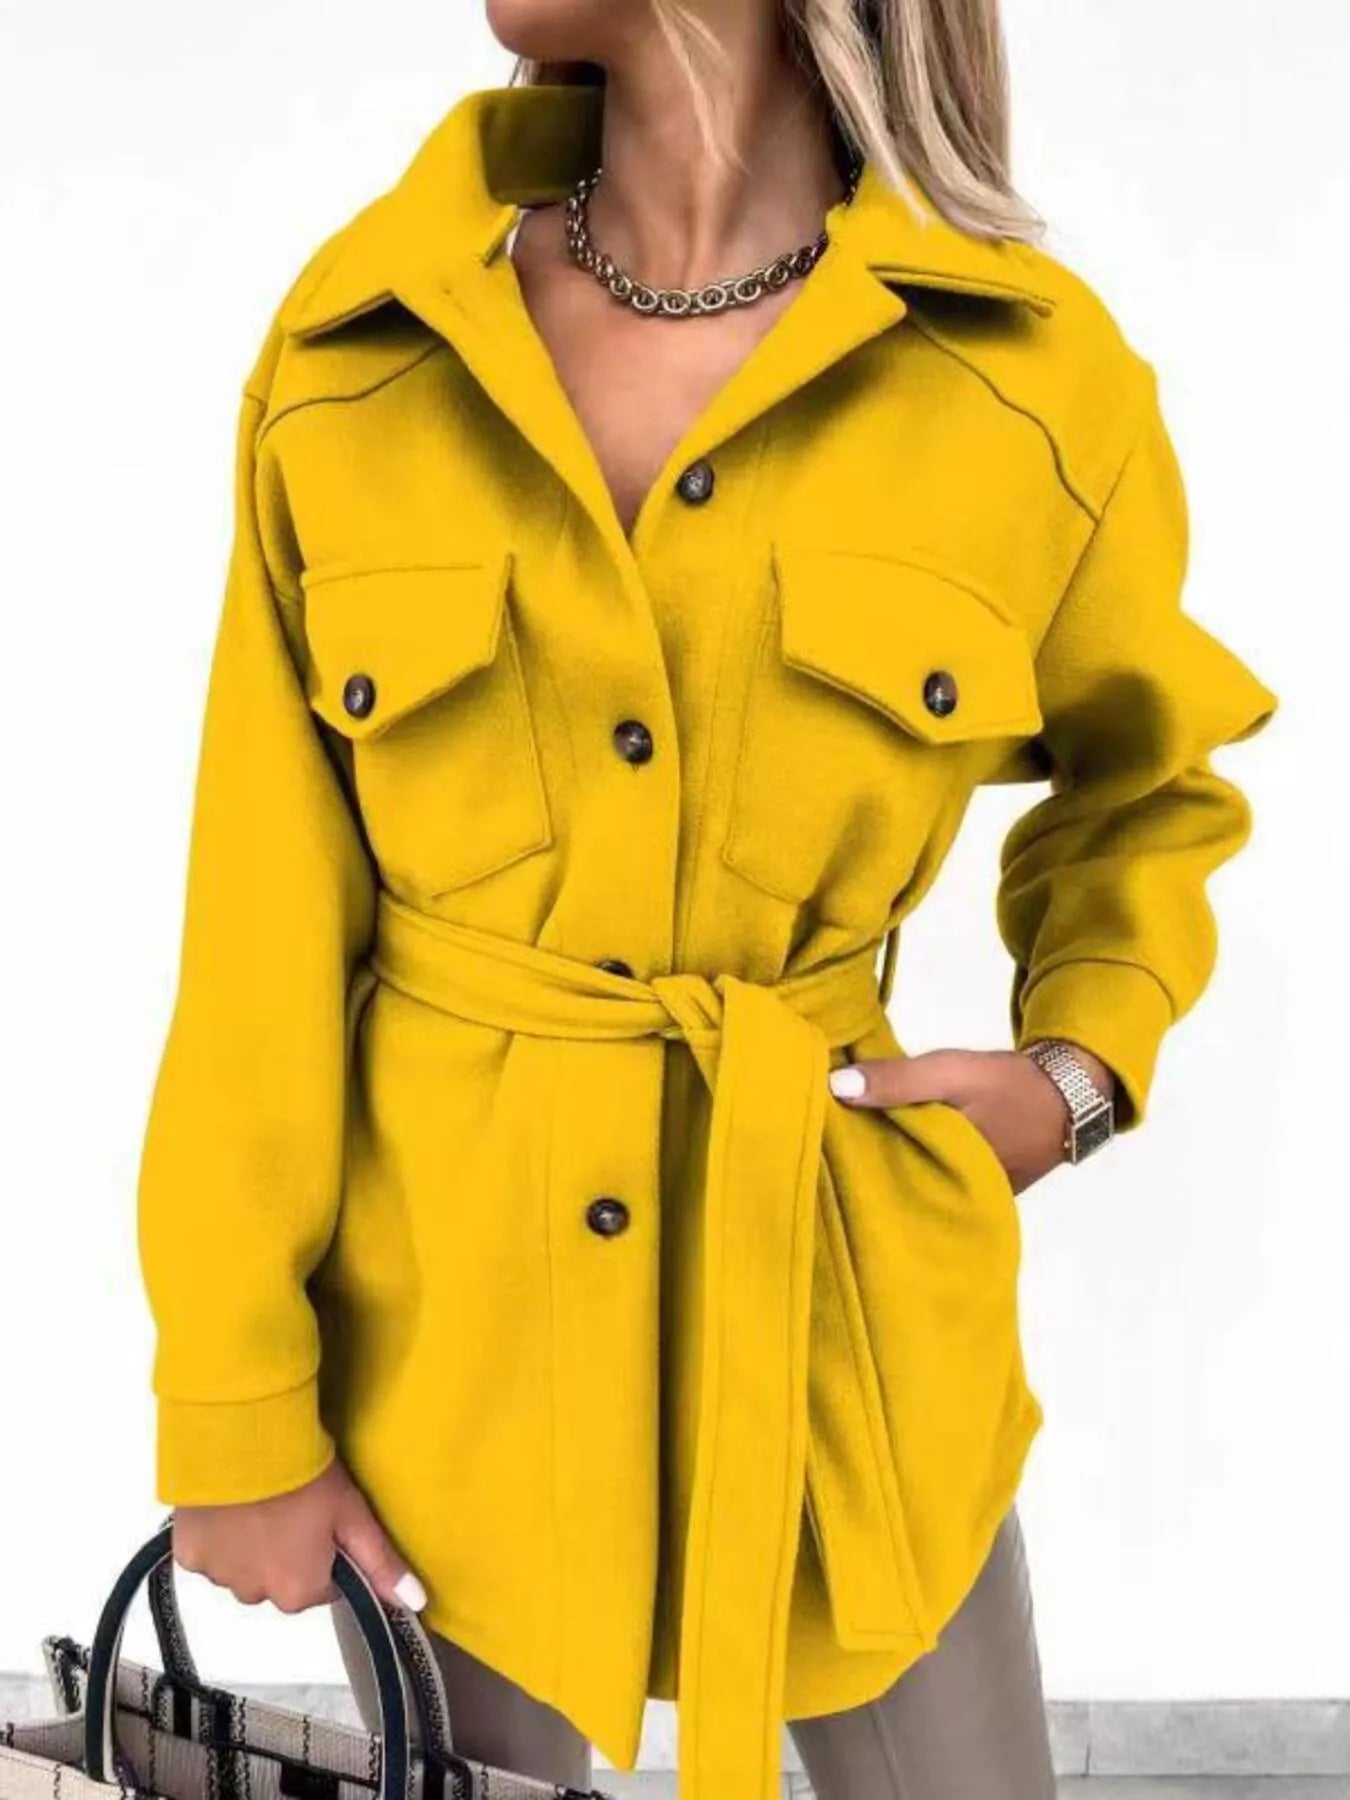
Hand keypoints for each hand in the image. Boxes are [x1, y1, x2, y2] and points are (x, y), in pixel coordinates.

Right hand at [171, 1456, 427, 1614]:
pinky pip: (209, 1557)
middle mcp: (257, 1596)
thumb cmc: (306, 1476)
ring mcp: (219, 1578)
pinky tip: (229, 1507)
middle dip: (286, 1554)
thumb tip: (414, 1603)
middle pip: (279, 1582)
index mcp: (299, 1593)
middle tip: (291, 1508)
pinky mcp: (188, 1557)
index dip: (326, 1553)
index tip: (323, 1522)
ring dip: (251, 1548)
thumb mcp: (352, 1515)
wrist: (243, 1442)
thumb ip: (381, 1564)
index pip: (322, 1587)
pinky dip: (218, 1539)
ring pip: (243, 1571)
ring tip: (260, 1502)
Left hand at [828, 1045, 1114, 1193]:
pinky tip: (880, 1149)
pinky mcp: (971, 1189)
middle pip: (891, 1190)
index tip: (815, 1148)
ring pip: (909, 1186)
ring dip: (882, 1168)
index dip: (846, 1169)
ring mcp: (963, 1199)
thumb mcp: (951, 1073)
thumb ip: (899, 1081)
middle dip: (860, 1172)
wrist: (1068, 1096)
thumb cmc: (1007, 1086)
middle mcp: (952, 1201)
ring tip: (840, 1149)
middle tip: (821, 1149)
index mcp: (945, 1179)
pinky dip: (907, 1166)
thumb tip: (835, 1087)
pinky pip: (928, 1180)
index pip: (880, 1185)